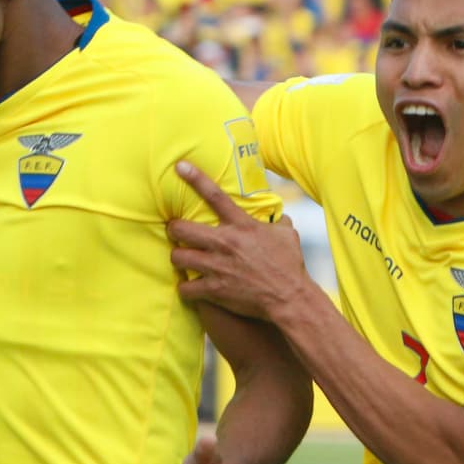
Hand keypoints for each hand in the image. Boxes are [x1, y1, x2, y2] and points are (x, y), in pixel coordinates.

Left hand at [167, 161, 310, 320]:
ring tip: (183, 258)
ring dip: (178, 258)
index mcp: (241, 226)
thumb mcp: (287, 235)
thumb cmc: (290, 264)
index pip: (215, 196)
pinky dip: (187, 289)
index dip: (195, 178)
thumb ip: (278, 222)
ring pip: (178, 257)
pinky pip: (186, 288)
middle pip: (181, 229)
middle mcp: (225, 243)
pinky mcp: (214, 289)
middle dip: (174, 229)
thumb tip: (279, 216)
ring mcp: (217, 267)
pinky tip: (191, 288)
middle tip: (176, 231)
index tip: (180, 166)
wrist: (288, 297)